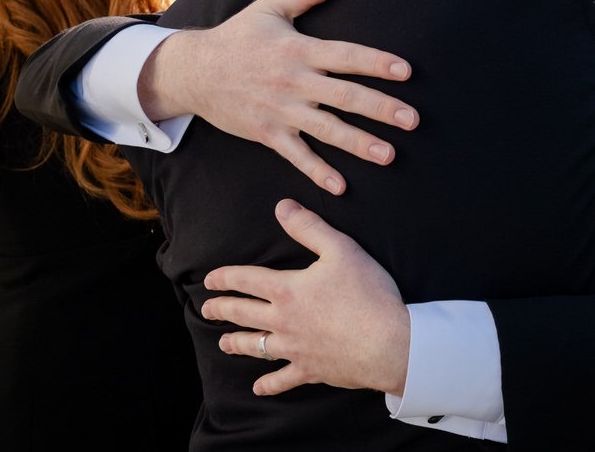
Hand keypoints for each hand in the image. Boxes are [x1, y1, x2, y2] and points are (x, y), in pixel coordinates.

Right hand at [144, 0, 417, 195]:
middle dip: (380, 108)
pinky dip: (318, 172)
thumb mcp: (269, 8)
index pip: (346, 56)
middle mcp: (293, 81)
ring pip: (326, 130)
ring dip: (359, 143)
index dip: (376, 62)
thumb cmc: (238, 36)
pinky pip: (297, 155)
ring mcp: (280, 110)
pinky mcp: (267, 133)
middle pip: (344, 96)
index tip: (406, 71)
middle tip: (412, 120)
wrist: (194, 71)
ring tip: (389, 155)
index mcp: (299, 49)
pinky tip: (341, 186)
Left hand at [204, 199, 409, 396]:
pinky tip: (259, 388)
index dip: (226, 278)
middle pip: (244, 314)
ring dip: (237, 344)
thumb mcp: (341, 249)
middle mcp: (284, 321)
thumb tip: (282, 207)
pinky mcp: (310, 370)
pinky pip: (283, 379)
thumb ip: (309, 227)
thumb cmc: (367, 293)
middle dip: (222, 310)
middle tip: (207, 309)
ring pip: (256, 346)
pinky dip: (269, 384)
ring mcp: (295, 348)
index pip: (247, 280)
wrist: (387, 342)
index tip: (210, 280)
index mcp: (287, 290)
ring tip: (223, 343)